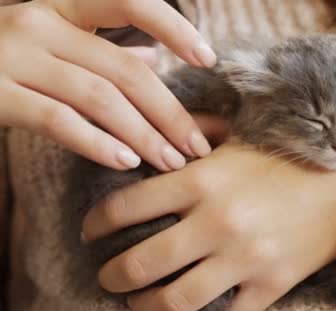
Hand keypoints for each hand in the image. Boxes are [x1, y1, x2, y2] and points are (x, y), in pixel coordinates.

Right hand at [0, 0, 217, 170]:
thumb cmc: (0, 55)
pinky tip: (125, 161)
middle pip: (126, 69)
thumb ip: (100, 46)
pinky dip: (96, 142)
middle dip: (169, 111)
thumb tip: (153, 52)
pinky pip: (57, 120)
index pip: (129, 1)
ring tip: (170, 161)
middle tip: (196, 145)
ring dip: (143, 134)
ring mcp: (13, 56)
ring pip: (100, 97)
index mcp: (60, 6)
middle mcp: (38, 22)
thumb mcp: (50, 37)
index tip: (207, 58)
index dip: (174, 26)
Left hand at [82, 143, 335, 310]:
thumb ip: (195, 132)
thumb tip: (157, 135)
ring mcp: (244, 259)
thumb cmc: (290, 158)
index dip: (95, 224)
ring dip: (143, 308)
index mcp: (202, 180)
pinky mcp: (270, 285)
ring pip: (173, 302)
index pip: (124, 207)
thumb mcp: (240, 136)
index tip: (91, 233)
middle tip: (108, 275)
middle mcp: (217, 222)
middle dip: (111, 276)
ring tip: (138, 303)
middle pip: (139, 265)